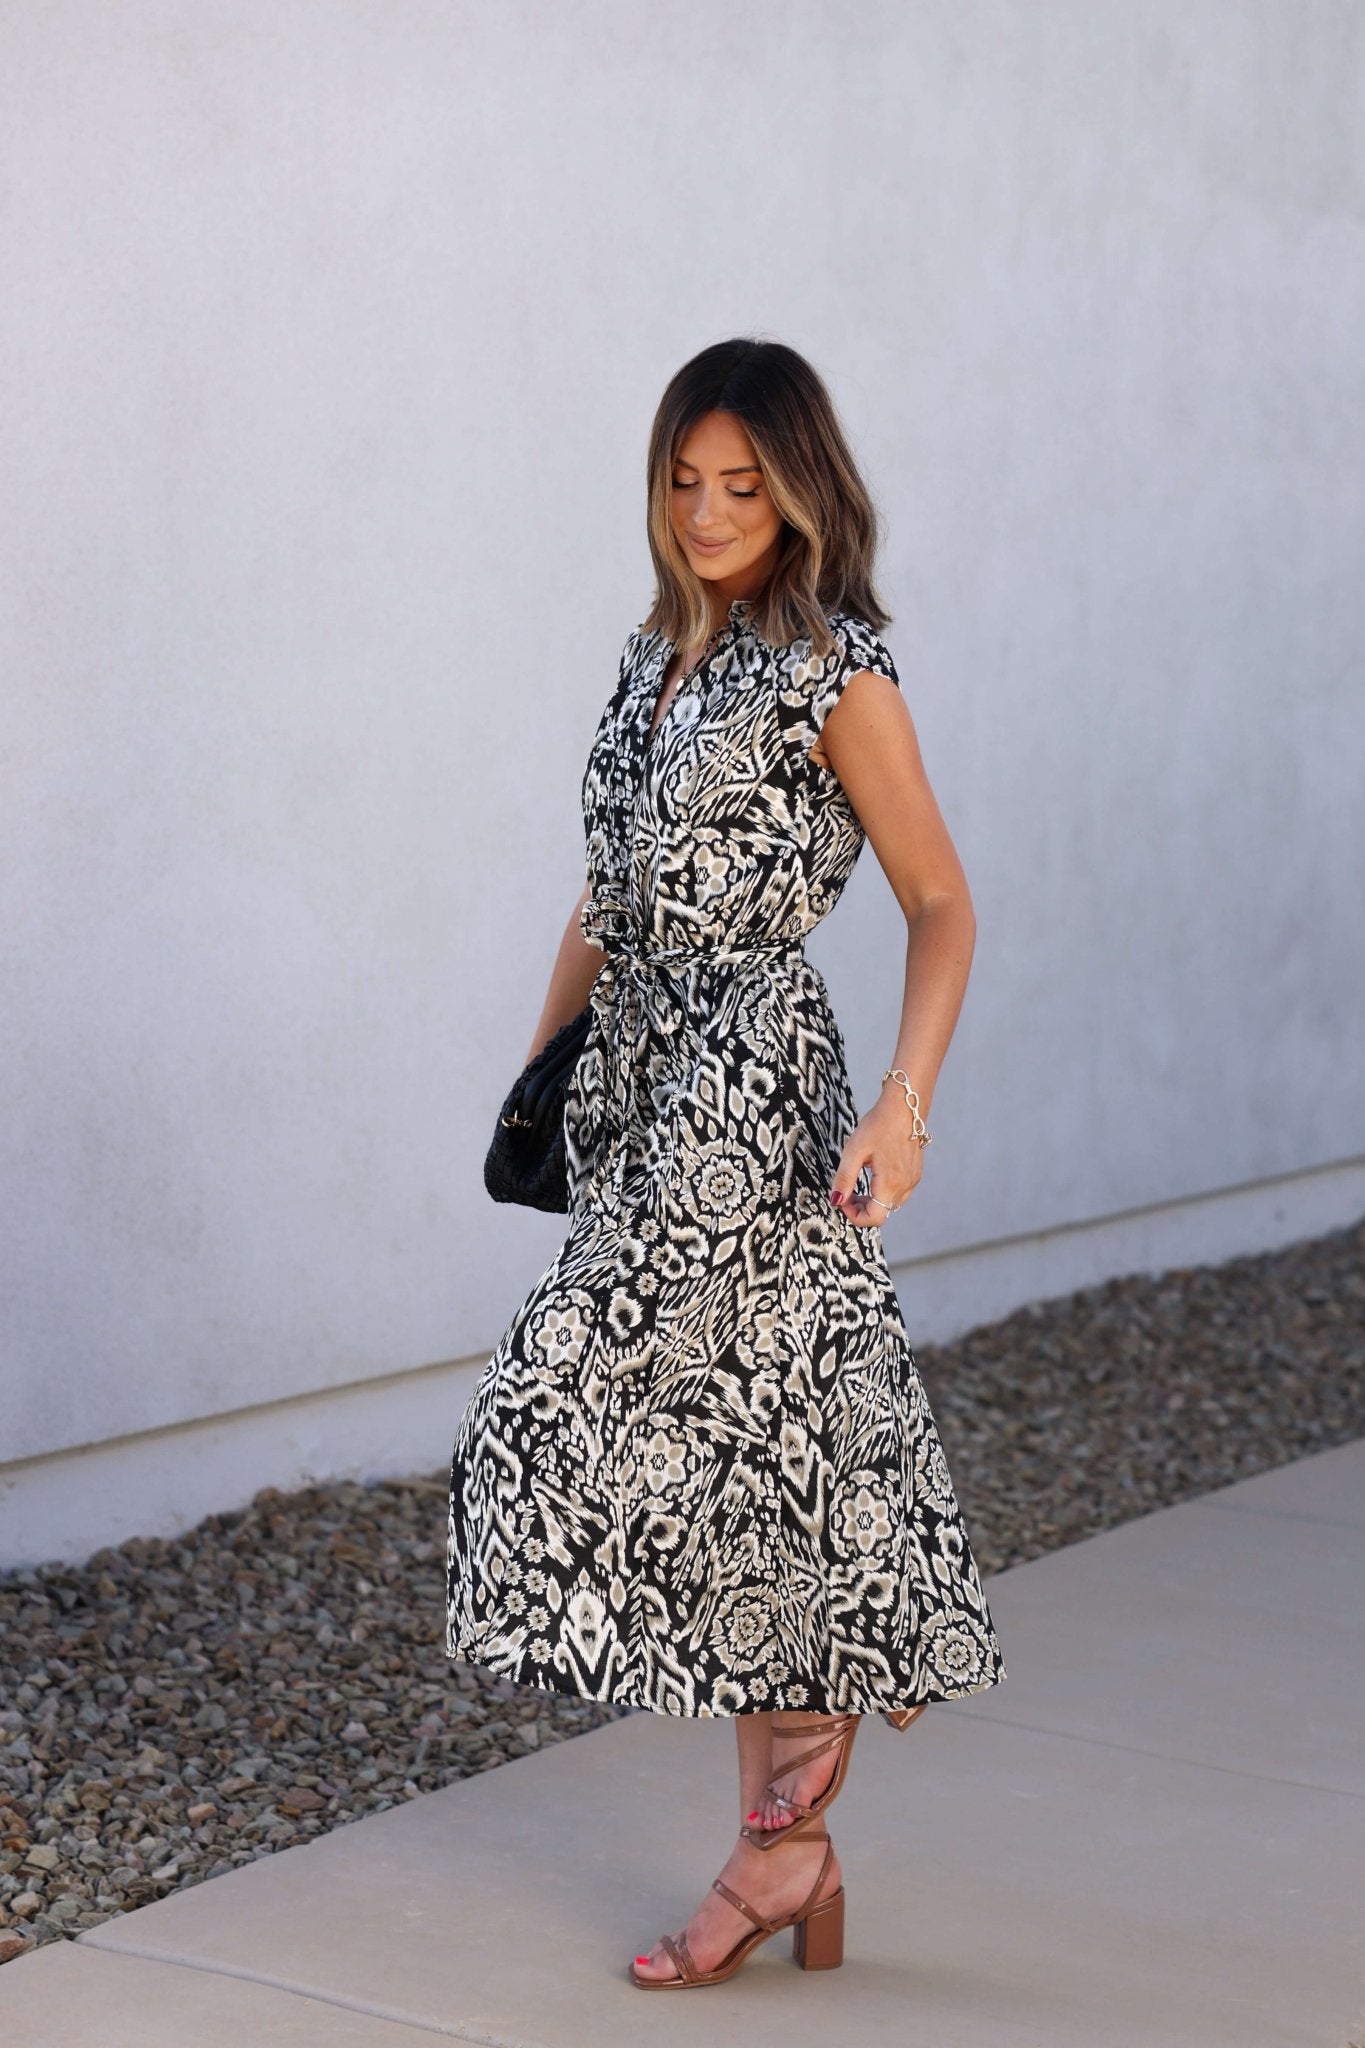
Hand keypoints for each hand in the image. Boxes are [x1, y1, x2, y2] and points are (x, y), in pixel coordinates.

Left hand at [830, 1094, 925, 1226]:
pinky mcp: (915, 1174)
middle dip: (860, 1208)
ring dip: (872, 1201)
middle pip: (882, 1214)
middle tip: (846, 1192)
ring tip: (858, 1182)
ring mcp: (913, 1180)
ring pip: (890, 1205)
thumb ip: (844, 1179)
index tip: (842, 1200)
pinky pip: (898, 1194)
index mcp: (891, 1182)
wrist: (905, 1106)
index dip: (854, 1216)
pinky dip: (883, 1192)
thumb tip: (836, 1200)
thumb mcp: (854, 1150)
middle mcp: (906, 1186)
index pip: (874, 1218)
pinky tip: (873, 1175)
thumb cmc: (880, 1124)